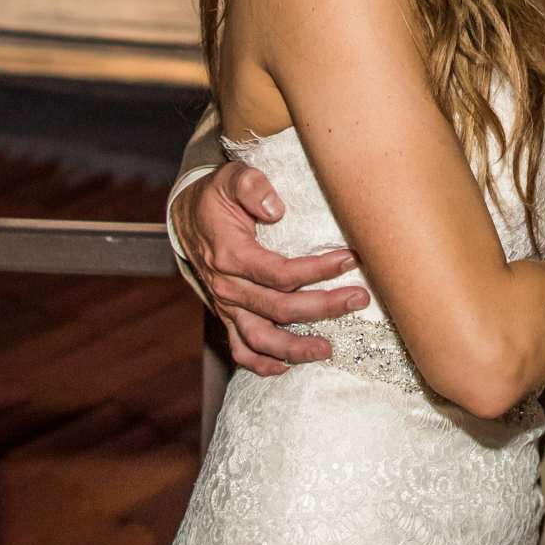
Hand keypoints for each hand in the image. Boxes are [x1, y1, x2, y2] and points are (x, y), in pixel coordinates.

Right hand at [174, 163, 371, 374]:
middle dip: (324, 306)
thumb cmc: (216, 196)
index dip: (318, 269)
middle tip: (359, 299)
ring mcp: (226, 305)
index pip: (280, 272)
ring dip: (295, 348)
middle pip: (280, 307)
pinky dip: (260, 364)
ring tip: (327, 350)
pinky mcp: (227, 314)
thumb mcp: (231, 178)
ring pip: (261, 338)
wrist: (185, 216)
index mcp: (231, 255)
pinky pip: (240, 348)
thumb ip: (252, 187)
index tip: (350, 259)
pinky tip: (286, 366)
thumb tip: (276, 209)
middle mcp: (228, 286)